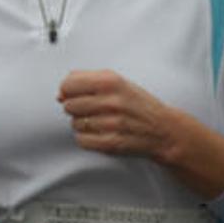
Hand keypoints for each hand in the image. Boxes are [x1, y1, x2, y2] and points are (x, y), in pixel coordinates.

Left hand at [58, 70, 180, 162]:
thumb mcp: (117, 81)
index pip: (68, 84)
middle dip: (76, 108)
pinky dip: (87, 138)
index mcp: (111, 82)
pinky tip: (99, 133)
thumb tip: (60, 93)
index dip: (67, 90)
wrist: (163, 130)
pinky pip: (82, 140)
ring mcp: (111, 123)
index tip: (73, 93)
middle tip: (90, 109)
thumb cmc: (138, 104)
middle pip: (69, 105)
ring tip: (99, 121)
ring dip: (82, 123)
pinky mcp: (111, 143)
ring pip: (75, 123)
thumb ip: (86, 79)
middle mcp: (111, 101)